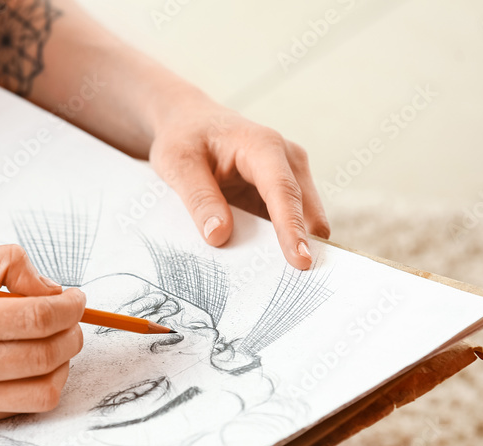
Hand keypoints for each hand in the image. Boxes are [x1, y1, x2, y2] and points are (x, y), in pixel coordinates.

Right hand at [0, 244, 85, 427]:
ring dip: (64, 361)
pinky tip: (30, 362)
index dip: (70, 307)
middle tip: (71, 318)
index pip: (35, 317)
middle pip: (47, 353)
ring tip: (54, 341)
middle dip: (73, 332)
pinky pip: (25, 405)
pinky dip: (42, 382)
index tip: (77, 300)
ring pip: (46, 387)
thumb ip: (1, 263)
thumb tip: (51, 290)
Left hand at [149, 91, 330, 269]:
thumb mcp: (177, 163)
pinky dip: (281, 245)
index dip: (292, 228)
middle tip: (297, 286)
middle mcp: (287, 159)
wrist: (190, 123)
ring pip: (304, 220)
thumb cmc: (184, 137)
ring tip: (281, 282)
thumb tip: (219, 236)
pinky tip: (266, 267)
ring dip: (293, 247)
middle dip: (304, 245)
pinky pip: (290, 224)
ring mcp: (290, 176)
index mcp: (263, 146)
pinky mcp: (284, 193)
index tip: (300, 261)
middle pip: (305, 210)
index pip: (283, 192)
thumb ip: (199, 198)